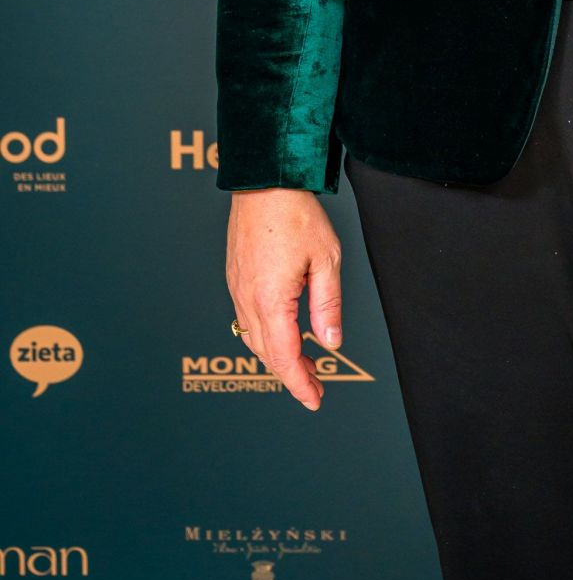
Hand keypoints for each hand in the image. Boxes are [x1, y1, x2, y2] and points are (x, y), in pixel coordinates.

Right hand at [225, 189, 343, 410]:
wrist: (265, 181)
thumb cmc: (296, 213)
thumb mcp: (327, 259)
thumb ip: (327, 304)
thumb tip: (331, 341)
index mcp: (270, 299)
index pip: (284, 357)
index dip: (299, 383)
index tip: (314, 399)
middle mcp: (247, 298)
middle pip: (266, 353)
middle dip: (290, 373)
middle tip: (315, 384)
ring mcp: (237, 287)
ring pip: (253, 337)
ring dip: (277, 355)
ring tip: (304, 361)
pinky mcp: (235, 276)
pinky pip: (246, 317)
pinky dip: (265, 334)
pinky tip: (283, 330)